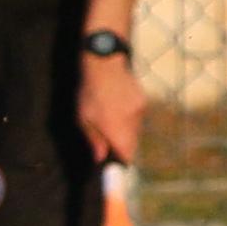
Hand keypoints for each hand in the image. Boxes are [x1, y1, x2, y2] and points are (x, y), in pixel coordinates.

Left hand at [77, 50, 145, 168]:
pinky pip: (136, 115)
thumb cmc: (89, 92)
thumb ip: (94, 140)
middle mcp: (132, 123)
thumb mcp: (84, 118)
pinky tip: (116, 103)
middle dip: (121, 145)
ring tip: (108, 115)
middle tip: (106, 138)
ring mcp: (140, 111)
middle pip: (131, 143)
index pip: (127, 156)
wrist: (105, 63)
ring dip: (124, 129)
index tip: (114, 162)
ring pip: (134, 129)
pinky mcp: (143, 100)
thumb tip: (100, 158)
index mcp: (117, 130)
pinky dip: (128, 115)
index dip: (121, 161)